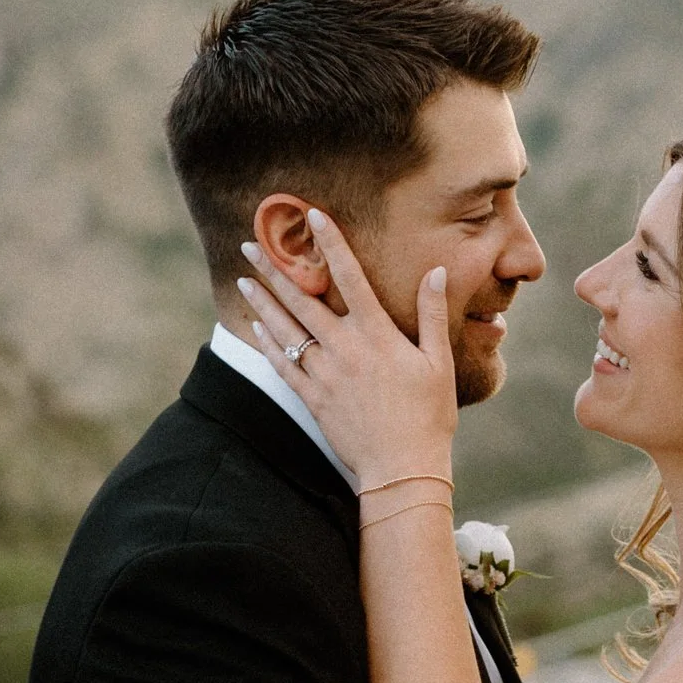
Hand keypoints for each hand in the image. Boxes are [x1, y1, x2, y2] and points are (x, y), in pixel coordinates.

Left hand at [238, 209, 457, 487]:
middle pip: (302, 300)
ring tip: (243, 280)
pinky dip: (268, 344)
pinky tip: (256, 327)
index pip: (350, 277)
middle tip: (250, 244)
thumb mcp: (438, 362)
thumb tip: (436, 271)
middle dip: (274, 269)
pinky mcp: (313, 399)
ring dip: (262, 302)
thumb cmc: (428, 415)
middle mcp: (345, 349)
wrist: (402, 468)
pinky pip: (284, 365)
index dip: (331, 243)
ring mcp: (325, 374)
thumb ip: (431, 314)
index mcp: (377, 335)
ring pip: (285, 330)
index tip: (314, 215)